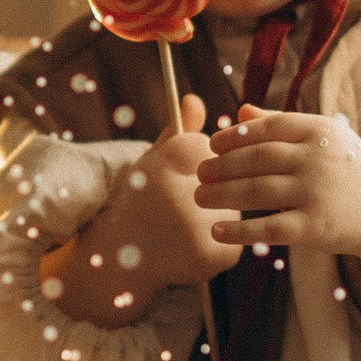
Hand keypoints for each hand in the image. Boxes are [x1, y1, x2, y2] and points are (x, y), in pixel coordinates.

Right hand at [41, 94, 238, 327]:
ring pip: (234, 205)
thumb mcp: (152, 162)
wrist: (122, 261)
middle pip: (225, 176)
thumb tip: (196, 98)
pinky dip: (223, 239)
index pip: (205, 148)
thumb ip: (178, 132)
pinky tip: (193, 246)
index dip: (191, 165)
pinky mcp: (220, 255)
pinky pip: (238, 234)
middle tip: (177, 209)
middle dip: (212, 186)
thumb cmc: (140, 204)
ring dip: (221, 212)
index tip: (171, 182)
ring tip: (183, 230)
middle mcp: (182, 196)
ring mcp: (204, 229)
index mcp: (163, 168)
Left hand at [197, 104, 360, 310]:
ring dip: (222, 194)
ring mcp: (316, 192)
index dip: (235, 136)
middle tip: (198, 172)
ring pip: (257, 191)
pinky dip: (240, 231)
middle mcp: (317, 158)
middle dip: (221, 165)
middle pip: (257, 159)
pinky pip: (269, 227)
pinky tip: (217, 231)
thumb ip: (283, 124)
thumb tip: (242, 111)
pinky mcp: (316, 226)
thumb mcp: (326, 139)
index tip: (212, 143)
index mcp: (318, 131)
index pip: (268, 128)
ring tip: (199, 197)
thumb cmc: (351, 171)